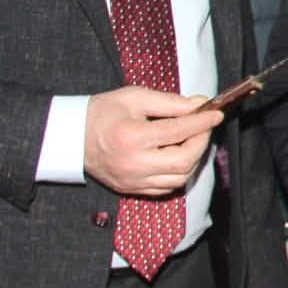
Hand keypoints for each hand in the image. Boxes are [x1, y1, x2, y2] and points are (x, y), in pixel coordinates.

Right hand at [84, 86, 219, 195]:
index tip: (216, 114)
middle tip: (204, 127)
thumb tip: (199, 106)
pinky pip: (166, 188)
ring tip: (192, 140)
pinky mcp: (132, 189)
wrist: (72, 136)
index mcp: (133, 137)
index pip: (179, 131)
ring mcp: (133, 180)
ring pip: (179, 178)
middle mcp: (134, 164)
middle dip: (201, 142)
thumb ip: (170, 102)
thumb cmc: (103, 112)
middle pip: (184, 160)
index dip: (202, 123)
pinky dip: (179, 173)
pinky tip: (178, 156)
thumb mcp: (135, 97)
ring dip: (193, 159)